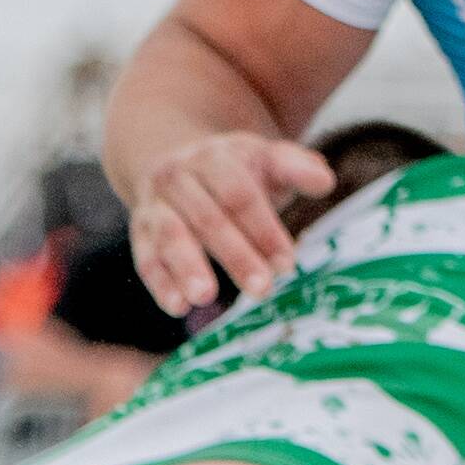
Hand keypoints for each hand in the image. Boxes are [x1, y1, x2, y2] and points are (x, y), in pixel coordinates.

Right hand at [123, 128, 330, 325]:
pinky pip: (145, 257)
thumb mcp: (265, 161)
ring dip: (187, 267)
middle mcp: (177, 177)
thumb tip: (325, 180)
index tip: (288, 264)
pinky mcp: (140, 232)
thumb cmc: (236, 172)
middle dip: (235, 255)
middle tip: (262, 289)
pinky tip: (178, 307)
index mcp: (213, 157)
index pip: (238, 194)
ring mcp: (154, 204)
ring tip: (205, 298)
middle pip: (206, 217)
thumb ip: (296, 168)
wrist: (176, 162)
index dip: (263, 229)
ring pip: (169, 235)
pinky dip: (159, 283)